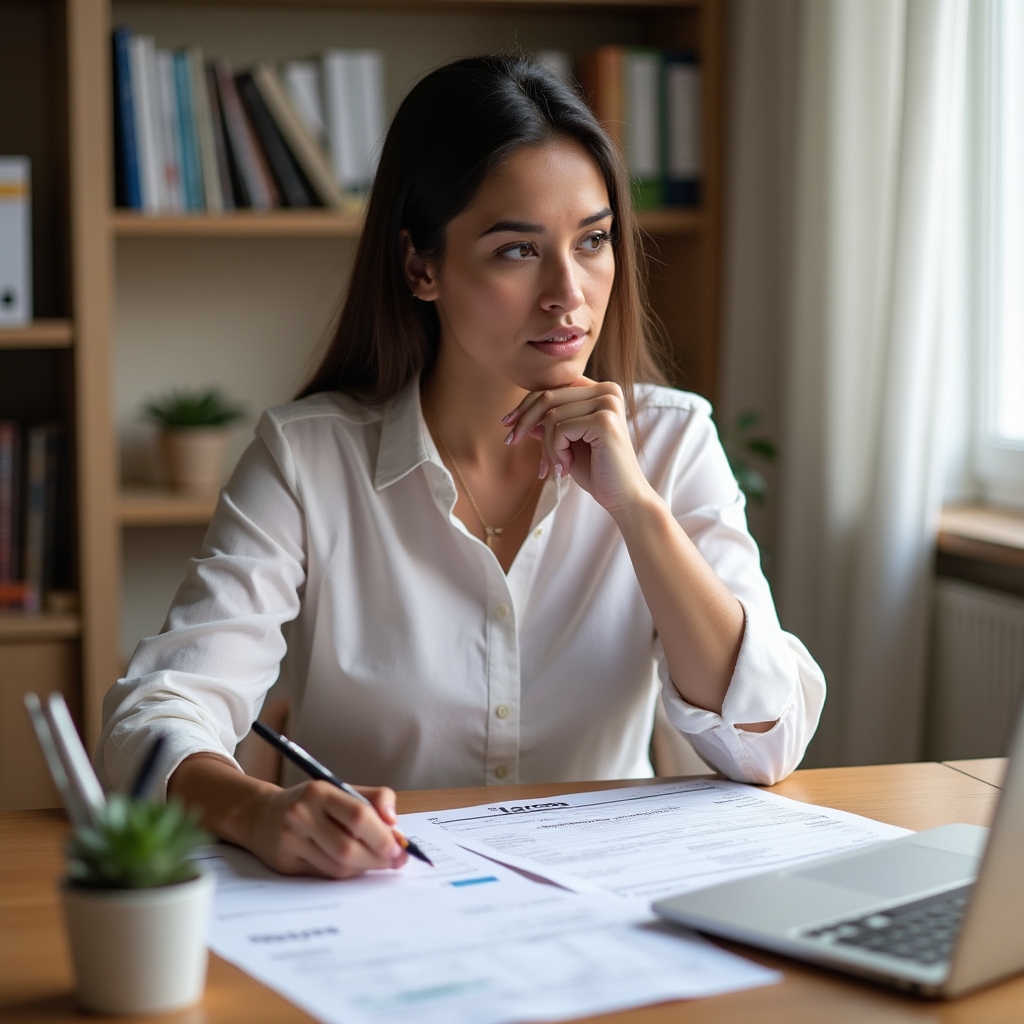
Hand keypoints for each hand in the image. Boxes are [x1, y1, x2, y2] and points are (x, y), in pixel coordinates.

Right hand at [246, 779, 407, 879]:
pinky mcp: (285, 863)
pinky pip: (325, 875)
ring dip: (365, 868)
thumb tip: (395, 824)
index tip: (400, 845)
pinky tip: (356, 866)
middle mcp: (302, 815)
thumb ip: (373, 800)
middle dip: (378, 858)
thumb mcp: (339, 790)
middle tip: (396, 860)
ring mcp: (291, 841)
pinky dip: (346, 873)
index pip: (358, 815)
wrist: (260, 814)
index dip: (383, 835)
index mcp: (320, 791)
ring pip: (338, 866)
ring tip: (379, 862)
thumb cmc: (310, 802)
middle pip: (349, 847)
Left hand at [502, 378, 654, 516]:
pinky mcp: (604, 421)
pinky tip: (566, 467)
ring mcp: (608, 404)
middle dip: (524, 422)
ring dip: (547, 447)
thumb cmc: (596, 471)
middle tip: (510, 441)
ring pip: (551, 416)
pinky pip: (560, 429)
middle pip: (548, 397)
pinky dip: (555, 452)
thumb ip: (549, 426)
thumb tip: (521, 416)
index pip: (554, 387)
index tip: (507, 423)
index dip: (526, 404)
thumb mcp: (566, 444)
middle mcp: (608, 391)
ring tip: (558, 466)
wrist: (623, 498)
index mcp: (601, 391)